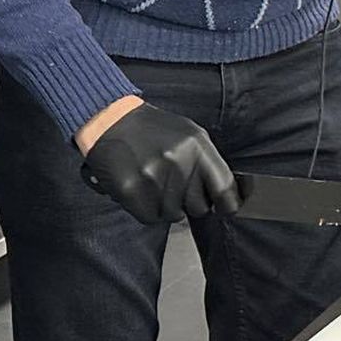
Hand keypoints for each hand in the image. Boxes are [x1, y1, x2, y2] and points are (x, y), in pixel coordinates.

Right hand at [79, 102, 239, 223]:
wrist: (111, 122)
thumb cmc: (154, 130)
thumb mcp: (190, 135)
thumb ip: (208, 162)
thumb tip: (229, 192)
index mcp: (197, 146)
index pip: (224, 188)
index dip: (228, 204)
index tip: (226, 208)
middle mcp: (178, 163)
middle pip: (200, 207)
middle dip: (191, 201)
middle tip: (176, 184)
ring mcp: (154, 178)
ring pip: (175, 215)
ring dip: (168, 205)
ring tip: (156, 182)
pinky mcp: (132, 192)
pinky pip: (152, 217)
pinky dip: (149, 209)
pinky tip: (143, 190)